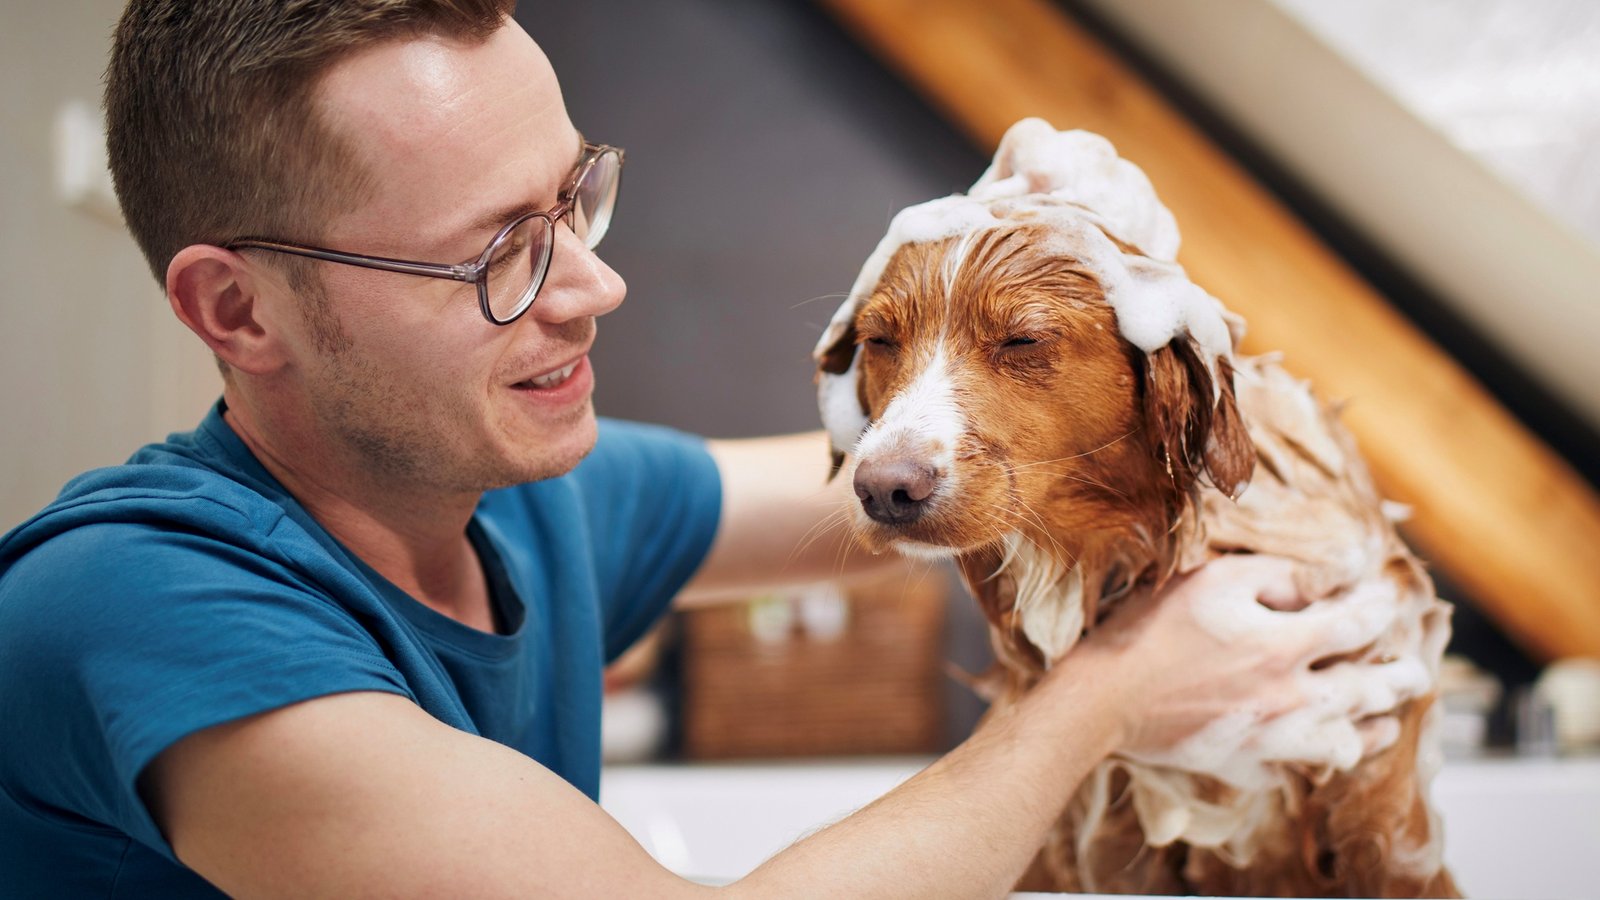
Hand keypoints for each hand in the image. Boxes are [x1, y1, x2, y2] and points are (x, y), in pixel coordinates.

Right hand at [1072, 555, 1422, 778]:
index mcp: (1283, 644)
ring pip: (1346, 738)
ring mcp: (1271, 735)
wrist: (1103, 700)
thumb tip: (1318, 584)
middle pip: (1368, 689)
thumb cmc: (1150, 631)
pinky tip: (1332, 748)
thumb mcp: (1210, 579)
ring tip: (1391, 718)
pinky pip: (1303, 765)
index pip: (1358, 623)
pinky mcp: (1247, 759)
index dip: (1381, 607)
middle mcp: (1290, 695)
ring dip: (1376, 725)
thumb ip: (1273, 577)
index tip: (1389, 597)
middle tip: (1416, 671)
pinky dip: (1328, 756)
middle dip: (1399, 676)